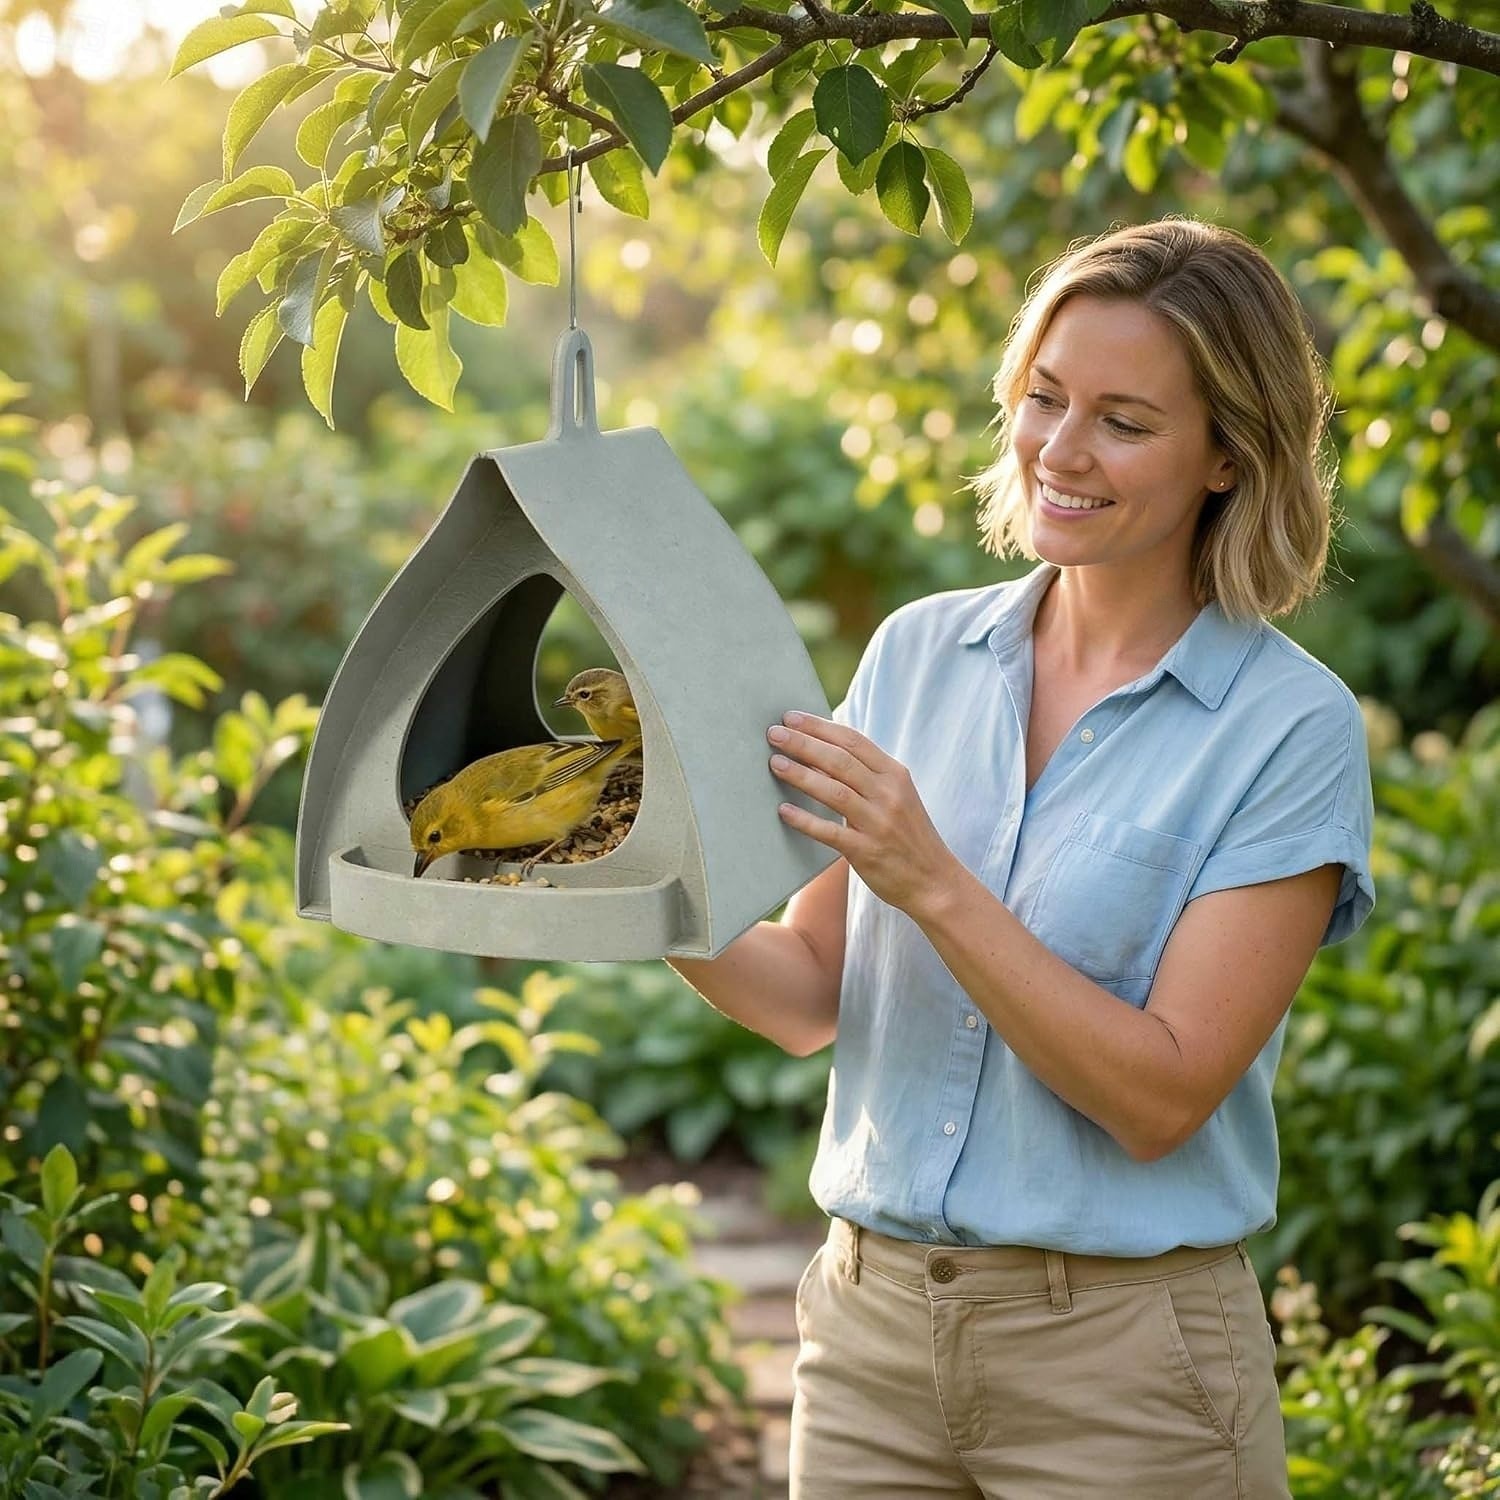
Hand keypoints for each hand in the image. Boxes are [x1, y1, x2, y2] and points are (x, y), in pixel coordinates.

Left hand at [767, 711, 960, 916]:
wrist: (934, 881)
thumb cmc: (907, 835)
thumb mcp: (895, 796)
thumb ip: (865, 776)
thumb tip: (819, 753)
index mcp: (895, 775)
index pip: (853, 741)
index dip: (820, 727)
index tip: (791, 717)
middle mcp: (889, 794)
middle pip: (840, 760)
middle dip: (804, 743)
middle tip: (774, 733)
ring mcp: (879, 823)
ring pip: (834, 791)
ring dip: (800, 775)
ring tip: (774, 763)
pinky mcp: (868, 851)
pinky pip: (831, 832)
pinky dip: (805, 820)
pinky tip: (783, 811)